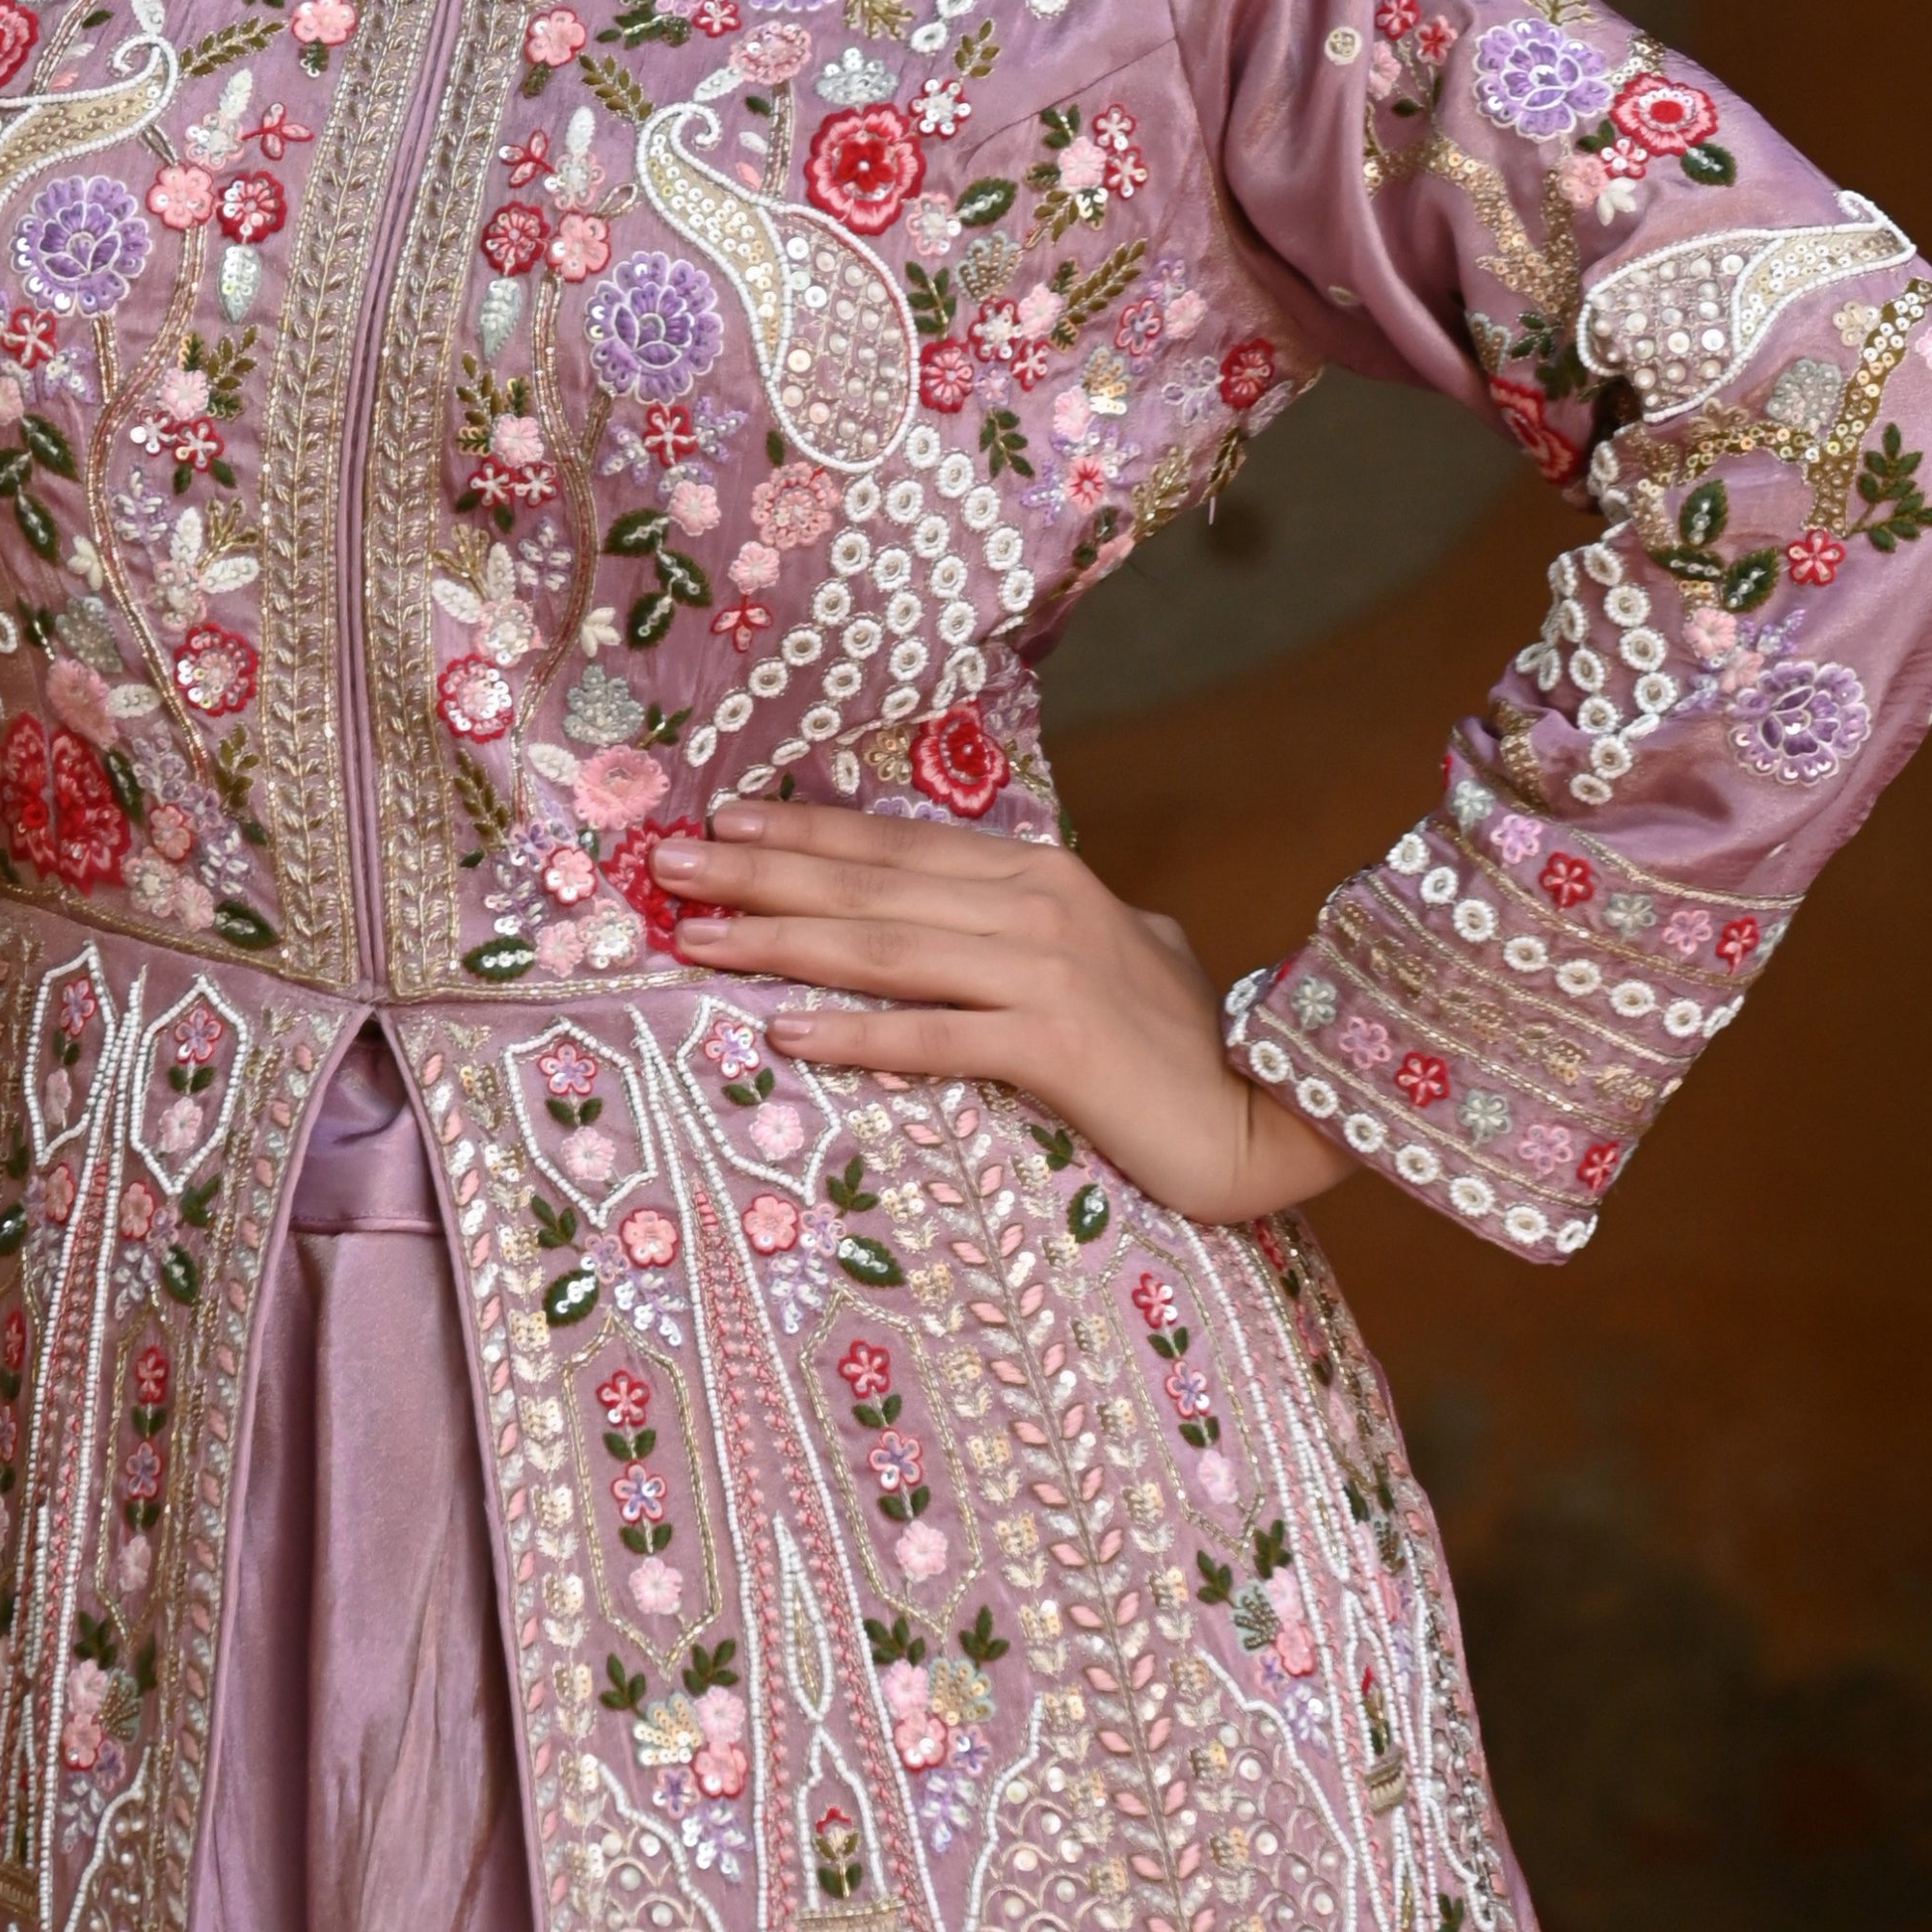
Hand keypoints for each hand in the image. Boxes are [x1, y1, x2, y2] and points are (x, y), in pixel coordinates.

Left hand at [675, 797, 1344, 1225]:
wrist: (1263, 1109)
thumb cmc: (1178, 1036)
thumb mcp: (1103, 949)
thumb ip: (1036, 922)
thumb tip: (979, 913)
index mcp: (1042, 873)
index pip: (898, 847)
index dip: (806, 833)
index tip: (724, 822)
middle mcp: (1037, 906)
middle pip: (872, 885)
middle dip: (762, 872)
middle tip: (669, 865)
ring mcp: (1045, 972)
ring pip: (885, 950)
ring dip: (780, 942)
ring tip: (697, 941)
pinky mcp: (1055, 1047)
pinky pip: (932, 1037)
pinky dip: (853, 1034)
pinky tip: (784, 1034)